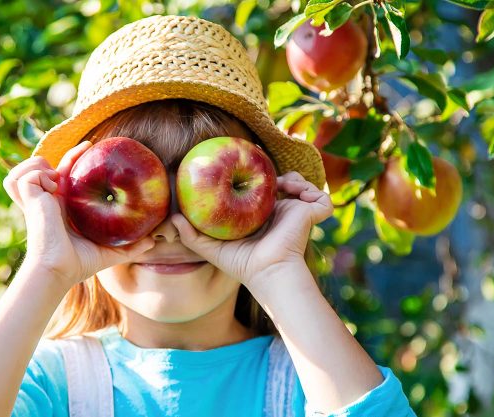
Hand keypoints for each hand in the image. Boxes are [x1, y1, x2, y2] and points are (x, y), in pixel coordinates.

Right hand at [2, 141, 154, 288]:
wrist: (59, 269)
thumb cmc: (79, 264)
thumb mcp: (109, 252)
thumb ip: (130, 247)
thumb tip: (153, 242)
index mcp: (63, 206)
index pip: (63, 174)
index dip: (74, 158)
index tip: (91, 147)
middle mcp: (48, 199)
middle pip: (38, 167)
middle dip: (52, 158)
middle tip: (85, 149)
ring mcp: (36, 198)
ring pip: (27, 167)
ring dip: (38, 166)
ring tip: (54, 179)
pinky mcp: (30, 198)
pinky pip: (28, 175)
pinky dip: (38, 175)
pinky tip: (52, 187)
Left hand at [171, 171, 333, 290]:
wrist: (268, 272)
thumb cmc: (241, 264)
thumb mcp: (211, 248)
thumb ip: (191, 235)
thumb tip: (173, 217)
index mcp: (261, 215)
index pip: (260, 190)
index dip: (256, 176)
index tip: (245, 163)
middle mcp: (280, 211)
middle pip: (281, 182)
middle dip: (277, 173)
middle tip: (264, 168)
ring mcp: (297, 212)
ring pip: (302, 185)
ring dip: (295, 179)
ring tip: (284, 184)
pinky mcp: (311, 214)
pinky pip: (320, 197)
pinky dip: (313, 190)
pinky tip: (297, 192)